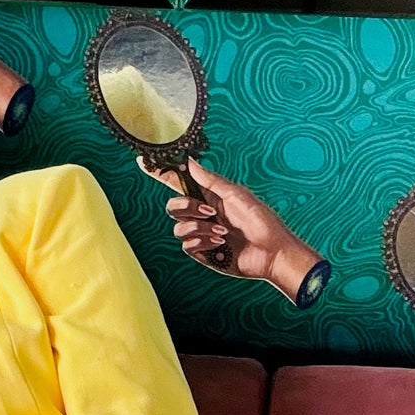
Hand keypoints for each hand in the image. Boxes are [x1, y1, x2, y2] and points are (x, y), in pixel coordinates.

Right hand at [137, 154, 325, 304]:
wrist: (270, 252)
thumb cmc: (261, 221)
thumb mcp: (236, 195)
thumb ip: (210, 180)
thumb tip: (189, 162)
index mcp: (210, 196)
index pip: (180, 183)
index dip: (162, 174)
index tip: (144, 163)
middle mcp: (202, 214)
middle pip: (173, 207)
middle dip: (186, 207)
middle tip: (209, 211)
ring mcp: (201, 234)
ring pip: (178, 227)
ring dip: (200, 228)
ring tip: (223, 232)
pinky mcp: (202, 252)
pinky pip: (187, 244)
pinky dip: (203, 241)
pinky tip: (221, 243)